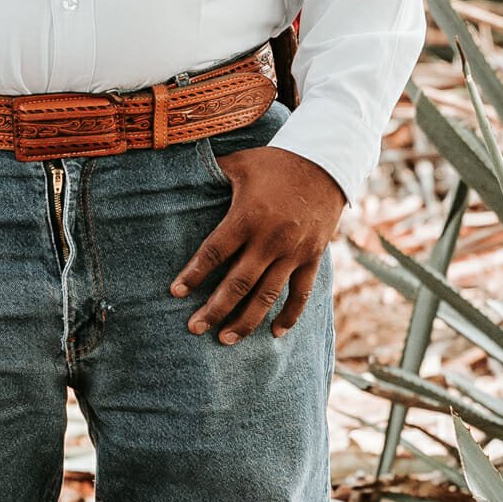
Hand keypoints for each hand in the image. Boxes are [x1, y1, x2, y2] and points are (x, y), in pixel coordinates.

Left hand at [173, 147, 344, 342]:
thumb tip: (178, 171)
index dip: (193, 275)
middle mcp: (270, 239)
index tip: (176, 293)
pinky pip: (301, 293)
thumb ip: (211, 173)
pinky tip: (275, 332)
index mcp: (247, 217)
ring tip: (225, 340)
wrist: (326, 161)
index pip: (214, 253)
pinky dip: (290, 315)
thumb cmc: (276, 161)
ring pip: (267, 295)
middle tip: (194, 328)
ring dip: (246, 321)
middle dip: (214, 309)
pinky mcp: (312, 256)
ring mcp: (293, 251)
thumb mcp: (241, 163)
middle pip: (238, 284)